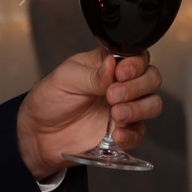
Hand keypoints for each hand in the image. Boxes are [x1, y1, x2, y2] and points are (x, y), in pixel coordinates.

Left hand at [16, 48, 162, 178]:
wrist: (38, 134)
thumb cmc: (49, 99)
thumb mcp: (65, 78)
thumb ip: (92, 74)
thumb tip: (113, 64)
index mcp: (107, 65)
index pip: (137, 57)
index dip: (135, 64)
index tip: (121, 73)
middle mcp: (120, 84)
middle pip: (152, 78)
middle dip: (138, 86)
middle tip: (113, 95)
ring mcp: (123, 109)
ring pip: (153, 104)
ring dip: (139, 109)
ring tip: (116, 114)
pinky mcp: (121, 133)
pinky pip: (140, 133)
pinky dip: (132, 134)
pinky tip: (116, 134)